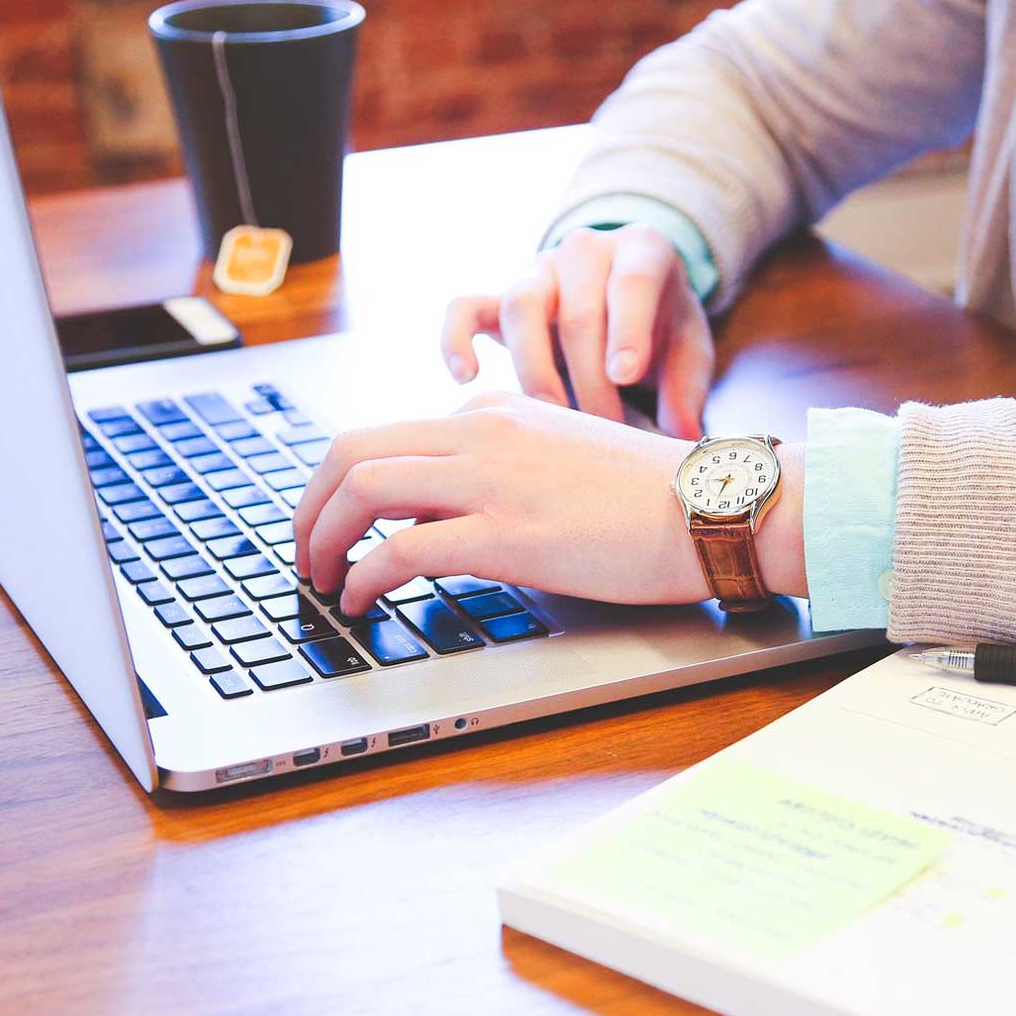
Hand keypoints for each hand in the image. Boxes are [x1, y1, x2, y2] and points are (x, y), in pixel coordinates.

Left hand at [292, 392, 805, 616]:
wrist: (711, 506)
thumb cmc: (653, 497)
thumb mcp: (565, 456)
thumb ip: (507, 467)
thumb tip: (454, 510)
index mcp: (496, 413)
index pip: (389, 436)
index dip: (344, 487)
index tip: (335, 525)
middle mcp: (481, 432)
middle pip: (352, 450)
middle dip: (310, 506)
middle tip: (305, 553)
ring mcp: (491, 480)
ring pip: (362, 489)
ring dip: (322, 538)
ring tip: (321, 580)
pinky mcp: (505, 533)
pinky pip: (400, 549)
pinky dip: (363, 577)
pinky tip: (362, 602)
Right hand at [440, 224, 714, 438]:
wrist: (627, 297)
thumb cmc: (663, 326)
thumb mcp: (690, 347)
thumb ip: (688, 388)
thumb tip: (681, 437)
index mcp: (642, 250)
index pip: (632, 282)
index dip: (627, 329)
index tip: (625, 375)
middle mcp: (586, 251)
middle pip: (577, 310)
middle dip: (590, 378)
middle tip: (604, 431)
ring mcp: (538, 272)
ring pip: (521, 307)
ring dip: (536, 370)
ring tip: (552, 419)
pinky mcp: (500, 298)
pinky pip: (465, 308)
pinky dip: (456, 338)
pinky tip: (466, 378)